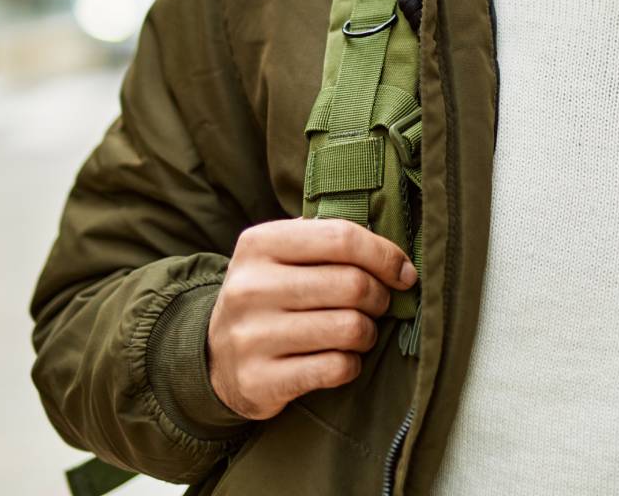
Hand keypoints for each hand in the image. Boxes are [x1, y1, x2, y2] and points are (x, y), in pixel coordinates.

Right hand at [207, 218, 416, 419]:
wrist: (214, 356)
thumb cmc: (270, 295)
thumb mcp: (282, 254)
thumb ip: (328, 239)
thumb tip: (393, 253)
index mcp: (259, 244)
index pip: (342, 238)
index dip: (385, 255)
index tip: (403, 273)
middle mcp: (250, 287)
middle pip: (353, 285)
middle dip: (380, 297)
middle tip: (378, 305)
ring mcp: (250, 336)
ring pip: (350, 328)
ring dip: (368, 333)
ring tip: (360, 332)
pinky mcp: (259, 380)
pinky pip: (336, 368)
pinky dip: (351, 364)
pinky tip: (342, 359)